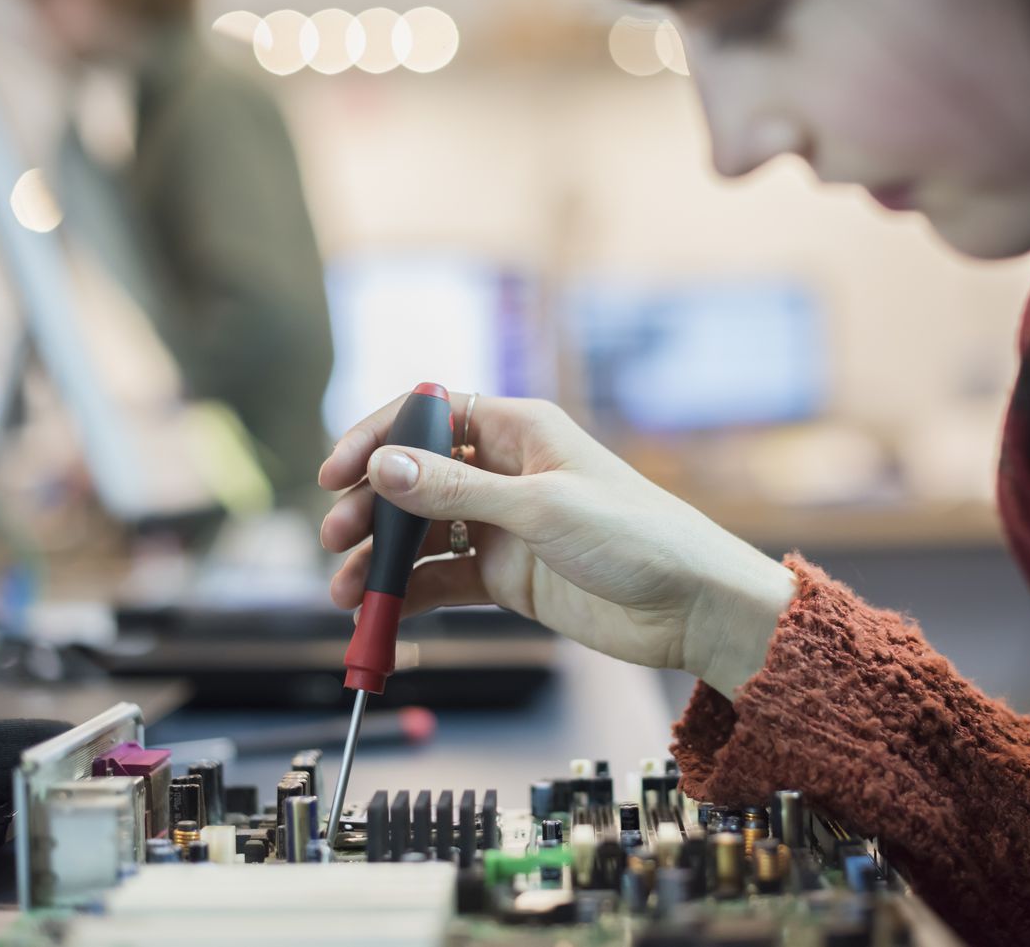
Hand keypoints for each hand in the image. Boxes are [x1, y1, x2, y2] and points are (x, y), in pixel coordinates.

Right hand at [318, 394, 795, 696]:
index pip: (427, 416)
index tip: (336, 474)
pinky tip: (382, 614)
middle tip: (337, 539)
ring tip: (348, 593)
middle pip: (413, 478)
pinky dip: (409, 596)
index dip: (376, 439)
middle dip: (370, 508)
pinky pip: (442, 580)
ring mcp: (503, 526)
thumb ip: (458, 491)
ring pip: (421, 534)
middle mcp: (505, 472)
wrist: (693, 607)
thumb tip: (383, 465)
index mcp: (518, 429)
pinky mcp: (507, 576)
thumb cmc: (639, 536)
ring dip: (381, 559)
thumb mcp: (542, 508)